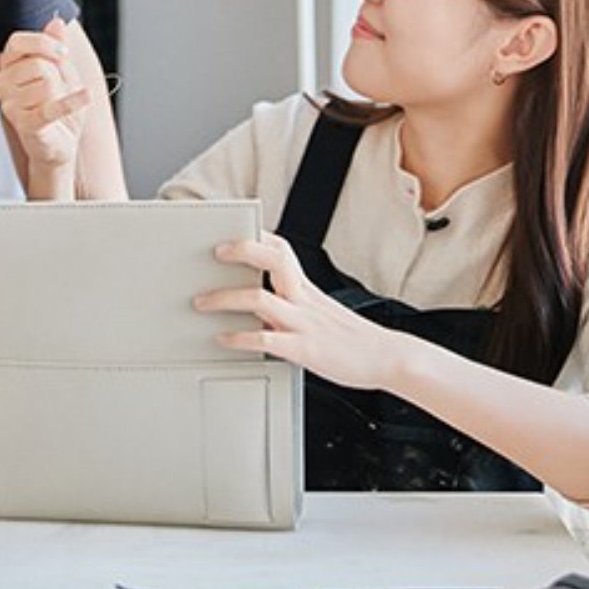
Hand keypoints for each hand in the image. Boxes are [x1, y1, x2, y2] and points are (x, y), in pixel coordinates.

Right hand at [0, 17, 89, 175]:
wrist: (62, 141)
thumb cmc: (57, 104)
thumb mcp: (62, 70)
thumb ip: (55, 47)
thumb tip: (56, 21)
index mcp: (9, 66)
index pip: (16, 42)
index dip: (42, 43)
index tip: (63, 53)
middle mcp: (2, 84)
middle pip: (37, 64)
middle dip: (59, 75)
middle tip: (61, 89)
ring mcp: (10, 106)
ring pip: (46, 85)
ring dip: (63, 94)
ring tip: (59, 104)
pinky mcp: (25, 125)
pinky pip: (51, 107)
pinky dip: (72, 102)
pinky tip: (85, 96)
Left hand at [194, 231, 405, 391]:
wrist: (387, 358)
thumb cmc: (352, 338)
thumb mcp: (320, 313)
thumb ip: (290, 307)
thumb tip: (257, 308)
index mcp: (307, 289)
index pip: (281, 249)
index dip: (256, 235)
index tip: (229, 229)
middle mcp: (304, 300)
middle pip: (272, 260)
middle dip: (242, 251)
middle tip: (214, 252)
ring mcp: (304, 324)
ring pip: (259, 300)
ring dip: (224, 298)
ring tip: (201, 302)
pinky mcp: (304, 350)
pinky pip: (266, 340)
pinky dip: (239, 338)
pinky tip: (223, 339)